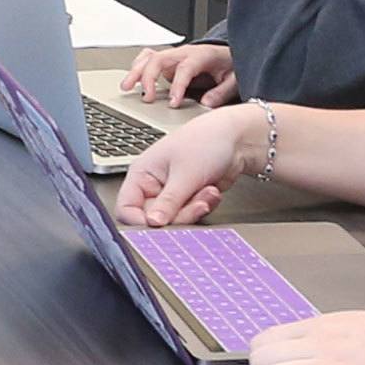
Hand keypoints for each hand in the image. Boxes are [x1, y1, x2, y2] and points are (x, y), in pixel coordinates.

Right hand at [118, 106, 254, 226]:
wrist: (237, 138)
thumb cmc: (206, 140)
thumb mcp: (185, 174)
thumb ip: (168, 202)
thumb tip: (152, 224)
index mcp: (142, 174)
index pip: (126, 207)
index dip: (138, 221)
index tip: (158, 227)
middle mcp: (153, 185)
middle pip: (154, 219)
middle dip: (179, 214)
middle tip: (197, 204)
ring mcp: (172, 194)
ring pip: (175, 220)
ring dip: (195, 209)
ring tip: (207, 191)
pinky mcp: (188, 199)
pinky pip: (191, 216)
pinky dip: (204, 206)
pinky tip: (211, 191)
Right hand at [123, 41, 236, 107]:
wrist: (229, 56)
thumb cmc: (230, 67)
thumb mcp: (234, 79)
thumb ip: (221, 91)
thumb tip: (206, 103)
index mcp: (202, 55)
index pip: (185, 69)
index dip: (178, 86)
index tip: (173, 104)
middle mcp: (184, 53)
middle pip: (160, 59)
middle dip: (149, 78)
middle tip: (147, 98)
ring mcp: (174, 56)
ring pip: (149, 57)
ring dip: (136, 71)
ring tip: (126, 87)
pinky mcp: (167, 61)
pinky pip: (148, 58)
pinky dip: (137, 67)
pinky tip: (131, 80)